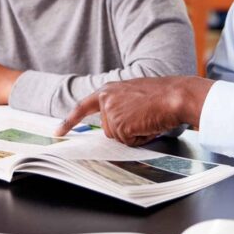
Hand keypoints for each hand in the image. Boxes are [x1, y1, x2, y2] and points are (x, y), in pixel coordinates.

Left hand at [55, 76, 213, 145]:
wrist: (175, 96)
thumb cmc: (161, 96)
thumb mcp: (134, 95)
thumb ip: (119, 106)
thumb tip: (113, 126)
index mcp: (108, 90)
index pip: (83, 107)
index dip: (69, 121)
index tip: (58, 133)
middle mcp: (106, 100)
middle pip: (108, 129)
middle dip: (125, 129)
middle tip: (143, 117)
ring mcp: (111, 113)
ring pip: (117, 137)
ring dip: (134, 134)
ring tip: (147, 119)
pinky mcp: (119, 125)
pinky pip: (127, 142)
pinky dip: (140, 138)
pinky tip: (148, 125)